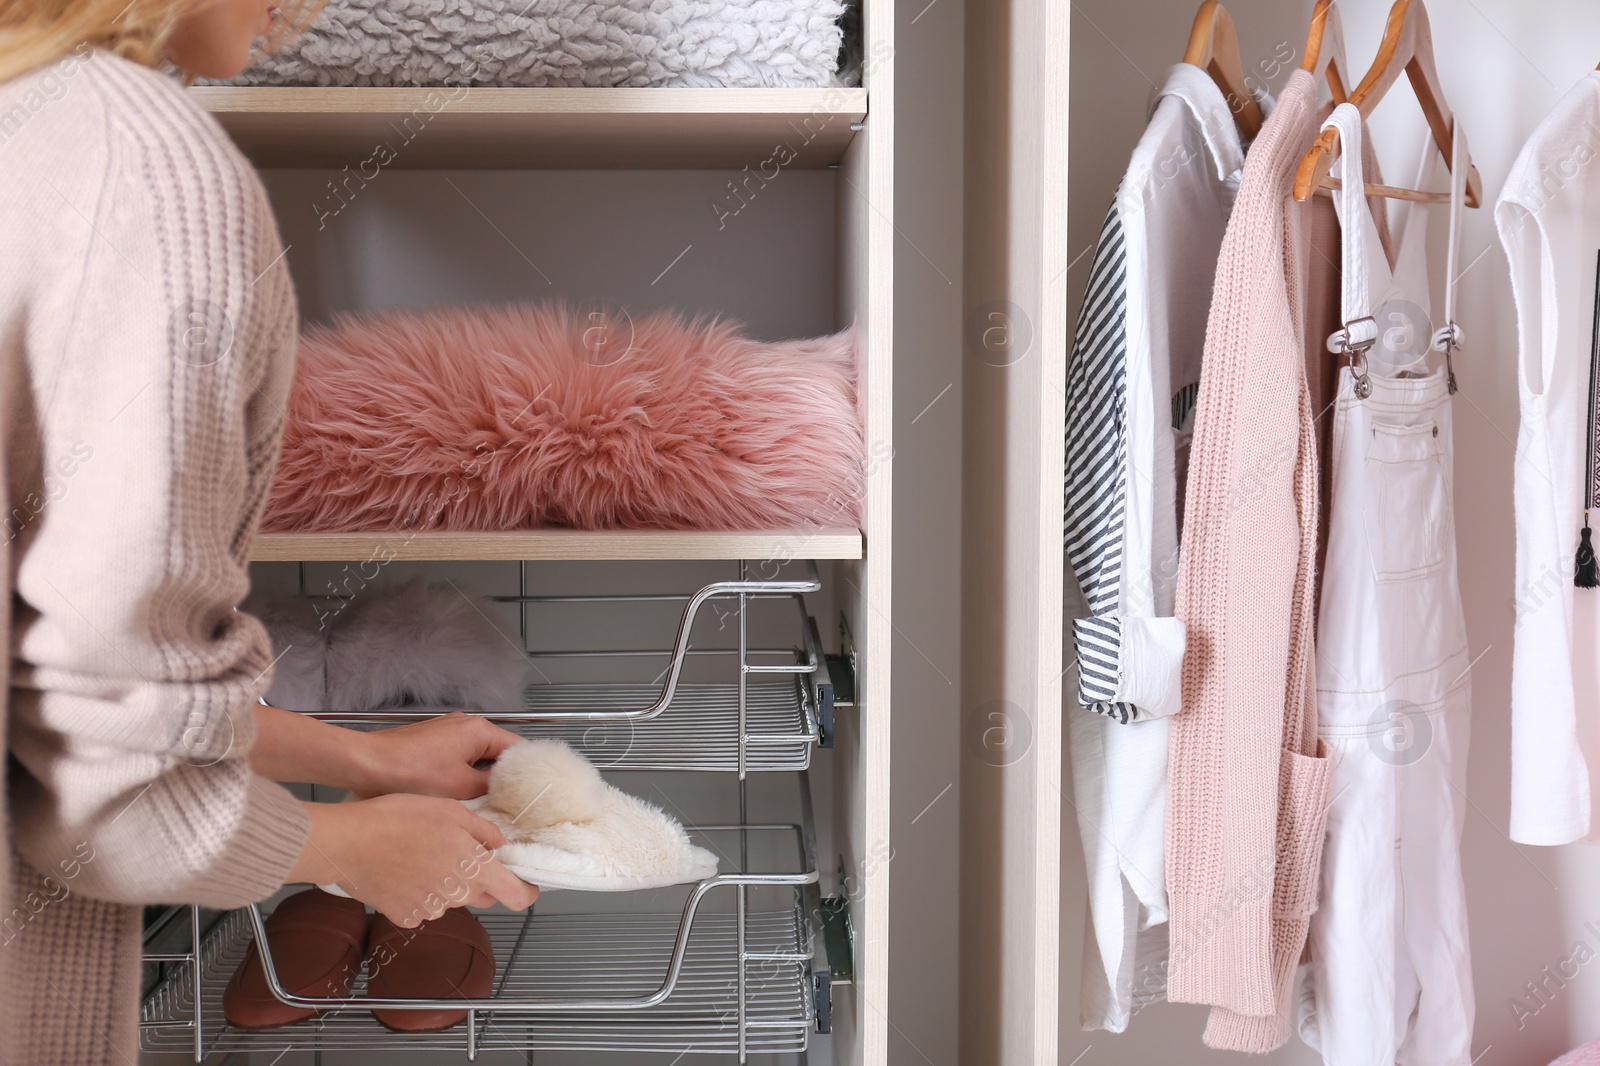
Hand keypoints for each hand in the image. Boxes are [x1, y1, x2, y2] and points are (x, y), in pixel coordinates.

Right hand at [291, 794, 538, 925]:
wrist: (349, 843)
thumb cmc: (399, 819)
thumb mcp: (451, 810)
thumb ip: (484, 831)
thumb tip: (499, 844)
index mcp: (475, 869)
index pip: (517, 896)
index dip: (527, 892)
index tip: (525, 882)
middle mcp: (457, 896)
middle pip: (484, 894)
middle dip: (481, 878)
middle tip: (461, 851)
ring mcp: (430, 910)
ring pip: (452, 899)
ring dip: (447, 882)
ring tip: (423, 853)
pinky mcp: (405, 916)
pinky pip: (424, 906)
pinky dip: (421, 892)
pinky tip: (405, 869)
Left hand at [349, 711, 522, 800]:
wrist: (367, 764)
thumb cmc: (409, 771)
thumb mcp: (461, 787)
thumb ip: (490, 786)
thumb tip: (505, 790)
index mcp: (479, 729)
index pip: (518, 749)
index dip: (526, 772)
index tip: (530, 791)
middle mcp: (466, 724)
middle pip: (498, 752)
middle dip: (501, 776)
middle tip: (507, 801)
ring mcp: (448, 731)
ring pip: (477, 756)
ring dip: (480, 776)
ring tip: (481, 800)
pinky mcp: (433, 741)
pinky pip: (459, 756)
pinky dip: (462, 773)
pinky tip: (458, 792)